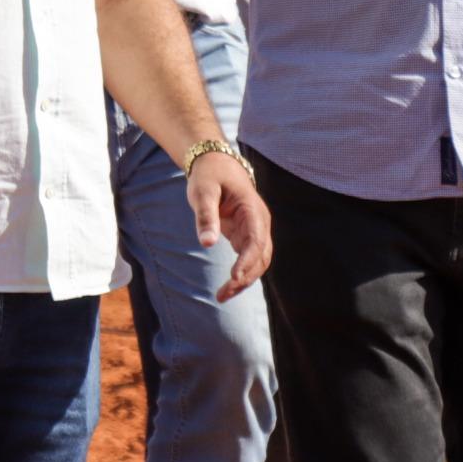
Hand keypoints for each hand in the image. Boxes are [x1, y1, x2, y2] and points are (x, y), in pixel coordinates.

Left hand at [187, 152, 272, 300]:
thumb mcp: (202, 191)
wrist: (217, 165)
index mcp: (253, 210)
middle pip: (260, 256)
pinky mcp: (247, 235)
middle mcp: (260, 222)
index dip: (247, 261)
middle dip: (245, 277)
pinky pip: (249, 258)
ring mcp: (256, 230)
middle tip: (223, 295)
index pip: (256, 241)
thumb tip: (206, 244)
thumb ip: (205, 216)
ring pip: (258, 261)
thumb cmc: (209, 176)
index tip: (234, 278)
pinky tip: (228, 287)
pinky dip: (241, 274)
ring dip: (244, 280)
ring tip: (222, 296)